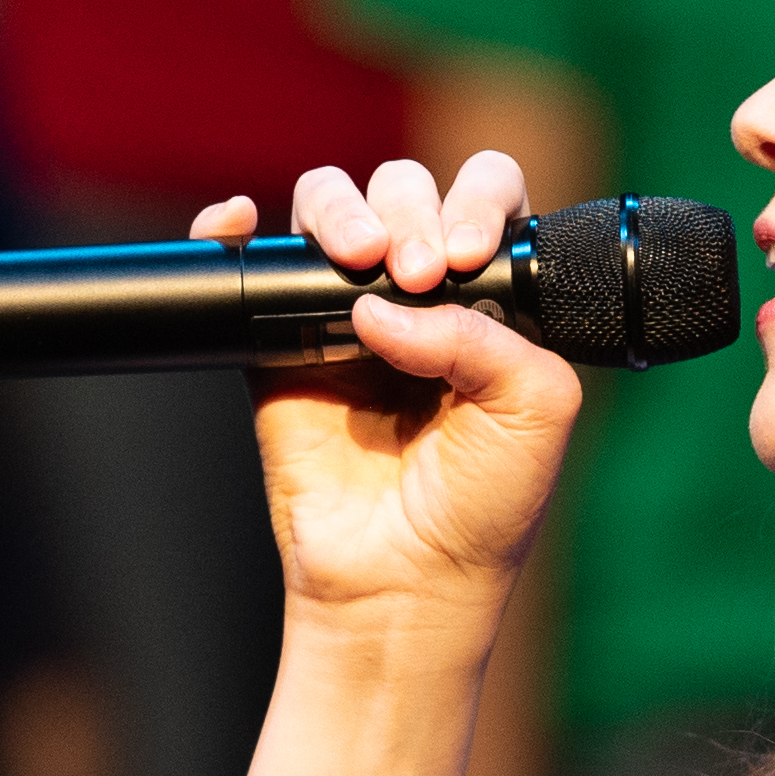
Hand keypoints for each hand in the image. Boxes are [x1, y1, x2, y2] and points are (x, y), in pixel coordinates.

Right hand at [191, 155, 582, 653]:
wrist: (404, 583)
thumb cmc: (484, 507)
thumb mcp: (535, 409)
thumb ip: (484, 334)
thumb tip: (381, 305)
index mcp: (491, 300)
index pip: (485, 199)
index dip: (476, 201)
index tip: (467, 253)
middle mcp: (420, 296)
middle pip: (402, 192)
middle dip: (410, 213)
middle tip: (418, 272)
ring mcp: (345, 317)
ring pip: (329, 210)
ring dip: (341, 212)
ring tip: (360, 262)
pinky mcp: (279, 348)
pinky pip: (255, 264)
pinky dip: (239, 228)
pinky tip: (244, 221)